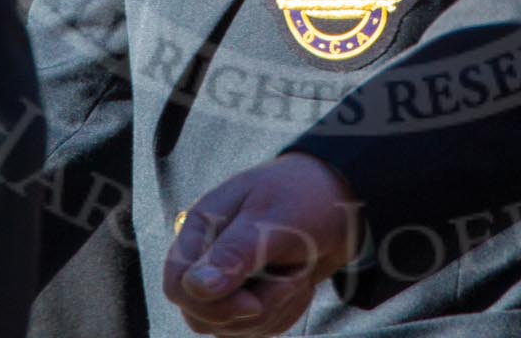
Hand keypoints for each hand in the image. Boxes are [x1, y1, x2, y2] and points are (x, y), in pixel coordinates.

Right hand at [163, 153, 361, 335]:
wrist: (343, 206)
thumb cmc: (305, 196)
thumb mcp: (273, 218)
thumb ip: (233, 253)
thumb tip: (195, 287)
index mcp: (202, 228)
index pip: (177, 284)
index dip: (208, 304)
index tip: (252, 301)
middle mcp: (208, 257)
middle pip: (201, 316)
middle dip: (251, 310)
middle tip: (289, 279)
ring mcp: (228, 282)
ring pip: (231, 329)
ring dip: (274, 309)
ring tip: (298, 272)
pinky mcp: (250, 300)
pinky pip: (256, 330)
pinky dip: (284, 313)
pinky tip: (299, 282)